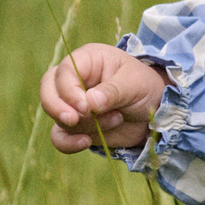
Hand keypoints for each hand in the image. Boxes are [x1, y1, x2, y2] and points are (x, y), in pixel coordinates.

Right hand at [40, 43, 167, 154]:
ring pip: (59, 117)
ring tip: (117, 118)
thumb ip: (112, 91)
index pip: (63, 72)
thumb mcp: (134, 83)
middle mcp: (74, 81)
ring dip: (85, 124)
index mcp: (87, 60)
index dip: (69, 90)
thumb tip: (89, 103)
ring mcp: (73, 105)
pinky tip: (84, 143)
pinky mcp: (77, 127)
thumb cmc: (145, 87)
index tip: (85, 107)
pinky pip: (60, 137)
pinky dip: (68, 143)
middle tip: (73, 119)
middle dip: (56, 107)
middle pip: (48, 91)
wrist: (156, 112)